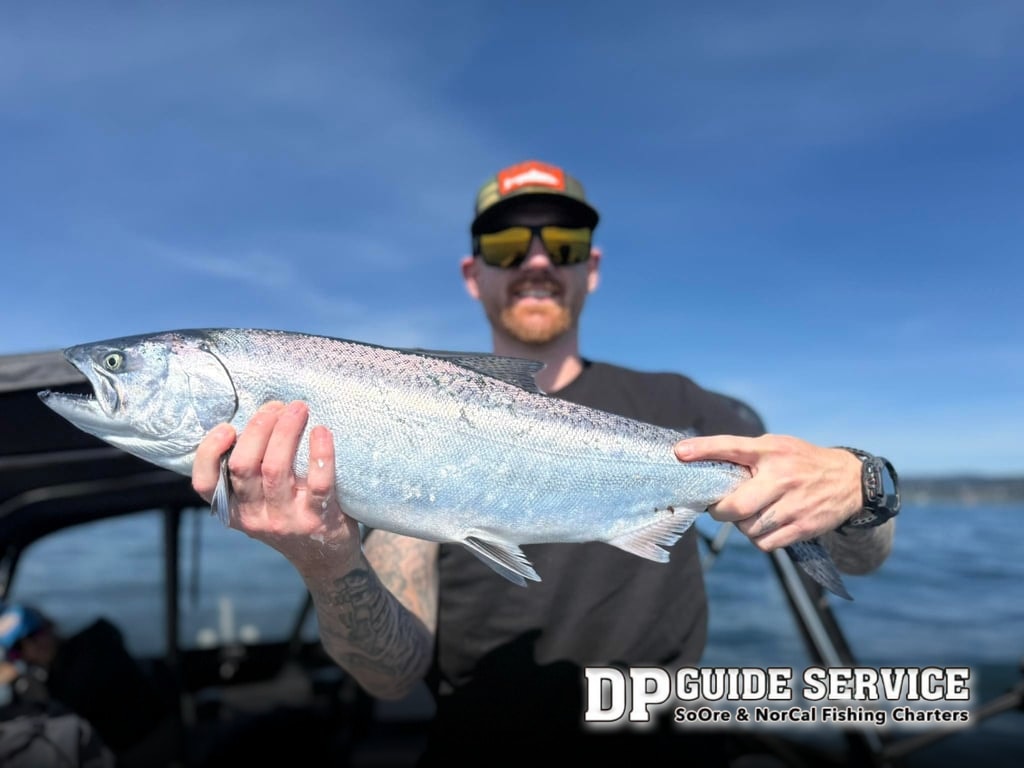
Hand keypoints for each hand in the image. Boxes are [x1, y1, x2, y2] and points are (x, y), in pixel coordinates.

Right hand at [192, 401, 362, 576]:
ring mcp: (286, 519)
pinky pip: (318, 483)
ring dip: (286, 431)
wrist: (325, 558)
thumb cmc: (290, 515)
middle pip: (243, 466)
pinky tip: (322, 432)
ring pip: (275, 469)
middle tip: (276, 405)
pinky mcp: (317, 519)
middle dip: (258, 428)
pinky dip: (320, 453)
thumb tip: (257, 416)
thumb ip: (251, 472)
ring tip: (298, 408)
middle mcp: (255, 517)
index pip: (203, 484)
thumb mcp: (260, 502)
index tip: (227, 427)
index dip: (209, 452)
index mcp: (234, 509)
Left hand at [673, 434, 862, 550]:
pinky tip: (764, 526)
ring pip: (748, 528)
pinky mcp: (803, 527)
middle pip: (735, 506)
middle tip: (718, 508)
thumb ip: (746, 454)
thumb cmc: (801, 462)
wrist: (849, 480)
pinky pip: (765, 543)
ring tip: (749, 514)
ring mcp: (794, 505)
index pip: (731, 447)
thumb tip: (703, 462)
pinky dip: (758, 539)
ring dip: (741, 525)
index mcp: (771, 452)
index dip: (703, 449)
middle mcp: (781, 477)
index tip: (679, 453)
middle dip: (719, 511)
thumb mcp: (776, 447)